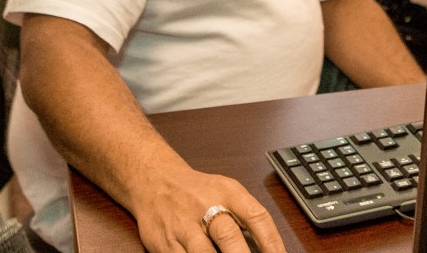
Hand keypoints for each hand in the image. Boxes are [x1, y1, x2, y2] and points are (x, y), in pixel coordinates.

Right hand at [132, 161, 284, 252]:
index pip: (256, 216)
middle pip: (228, 236)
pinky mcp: (164, 243)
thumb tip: (268, 248)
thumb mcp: (226, 192)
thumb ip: (245, 217)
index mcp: (227, 192)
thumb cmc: (197, 191)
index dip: (272, 242)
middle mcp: (205, 206)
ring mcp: (182, 226)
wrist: (154, 180)